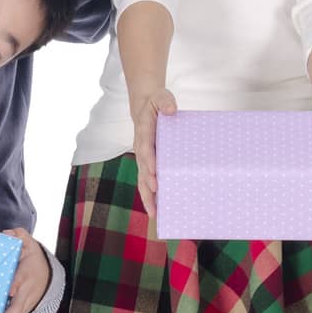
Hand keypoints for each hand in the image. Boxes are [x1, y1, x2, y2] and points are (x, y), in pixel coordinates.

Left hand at [0, 229, 50, 312]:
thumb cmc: (34, 261)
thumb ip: (20, 236)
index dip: (13, 288)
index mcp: (26, 279)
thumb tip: (7, 233)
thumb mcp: (31, 245)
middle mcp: (25, 297)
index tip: (7, 290)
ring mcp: (22, 307)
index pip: (20, 285)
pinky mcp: (18, 311)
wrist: (48, 277)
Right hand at [130, 88, 177, 216]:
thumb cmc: (157, 103)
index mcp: (144, 132)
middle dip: (147, 187)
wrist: (145, 107)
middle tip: (155, 201)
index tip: (154, 174)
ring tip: (155, 215)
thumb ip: (166, 102)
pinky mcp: (148, 164)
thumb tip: (171, 110)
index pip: (145, 148)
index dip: (148, 161)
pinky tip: (159, 210)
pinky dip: (151, 196)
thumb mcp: (162, 97)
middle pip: (142, 170)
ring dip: (148, 197)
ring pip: (143, 180)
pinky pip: (147, 181)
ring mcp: (143, 158)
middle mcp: (141, 148)